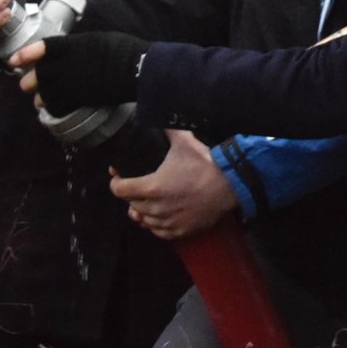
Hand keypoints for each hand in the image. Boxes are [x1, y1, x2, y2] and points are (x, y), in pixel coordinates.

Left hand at [9, 30, 150, 113]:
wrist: (135, 69)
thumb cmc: (121, 49)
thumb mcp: (94, 40)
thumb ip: (75, 47)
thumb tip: (67, 53)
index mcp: (67, 46)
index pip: (38, 50)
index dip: (23, 56)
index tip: (13, 61)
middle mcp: (62, 65)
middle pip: (35, 77)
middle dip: (29, 82)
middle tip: (27, 85)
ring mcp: (69, 83)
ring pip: (42, 95)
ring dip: (40, 98)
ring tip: (40, 100)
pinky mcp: (77, 99)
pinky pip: (57, 107)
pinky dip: (54, 108)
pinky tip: (56, 108)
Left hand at [108, 129, 237, 239]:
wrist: (230, 184)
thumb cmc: (205, 163)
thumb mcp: (184, 141)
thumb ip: (166, 129)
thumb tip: (158, 114)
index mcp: (152, 187)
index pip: (120, 190)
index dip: (116, 182)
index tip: (119, 177)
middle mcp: (157, 208)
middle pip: (131, 206)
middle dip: (131, 196)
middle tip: (136, 187)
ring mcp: (169, 221)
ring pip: (144, 221)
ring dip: (142, 212)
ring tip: (145, 204)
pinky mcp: (182, 231)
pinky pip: (160, 232)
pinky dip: (156, 226)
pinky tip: (159, 218)